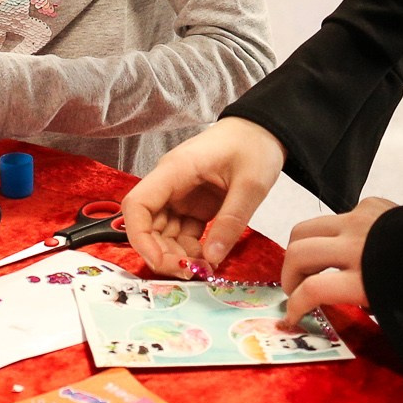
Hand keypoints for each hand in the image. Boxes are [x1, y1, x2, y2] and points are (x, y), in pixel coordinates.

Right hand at [121, 116, 285, 276]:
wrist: (264, 130)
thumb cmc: (254, 146)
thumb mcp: (251, 185)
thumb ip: (231, 221)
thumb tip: (211, 258)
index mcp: (175, 171)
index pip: (137, 206)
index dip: (141, 239)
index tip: (163, 262)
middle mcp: (169, 184)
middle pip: (147, 225)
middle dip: (162, 253)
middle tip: (191, 272)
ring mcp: (179, 195)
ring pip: (162, 233)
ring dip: (177, 254)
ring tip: (204, 267)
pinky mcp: (192, 205)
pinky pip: (181, 232)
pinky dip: (190, 249)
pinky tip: (208, 258)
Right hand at [278, 197, 394, 327]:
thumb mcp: (391, 303)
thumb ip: (357, 301)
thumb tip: (327, 302)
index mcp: (366, 279)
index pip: (312, 290)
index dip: (295, 306)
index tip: (291, 318)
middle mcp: (357, 246)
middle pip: (299, 254)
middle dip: (288, 276)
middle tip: (294, 289)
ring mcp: (360, 220)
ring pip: (305, 229)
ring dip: (299, 250)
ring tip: (307, 267)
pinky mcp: (369, 204)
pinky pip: (336, 217)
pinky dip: (332, 233)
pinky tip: (347, 246)